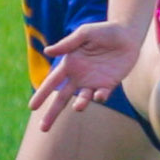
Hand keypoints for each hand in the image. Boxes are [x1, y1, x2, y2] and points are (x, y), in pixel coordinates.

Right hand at [27, 19, 143, 131]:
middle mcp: (78, 76)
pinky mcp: (108, 84)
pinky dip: (99, 97)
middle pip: (62, 98)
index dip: (42, 95)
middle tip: (43, 129)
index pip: (51, 82)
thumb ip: (67, 44)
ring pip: (82, 99)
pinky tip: (99, 94)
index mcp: (69, 64)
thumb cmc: (103, 31)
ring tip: (78, 107)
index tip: (32, 107)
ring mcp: (93, 82)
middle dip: (52, 113)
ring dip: (80, 104)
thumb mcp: (84, 34)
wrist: (127, 35)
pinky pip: (101, 95)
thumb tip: (47, 52)